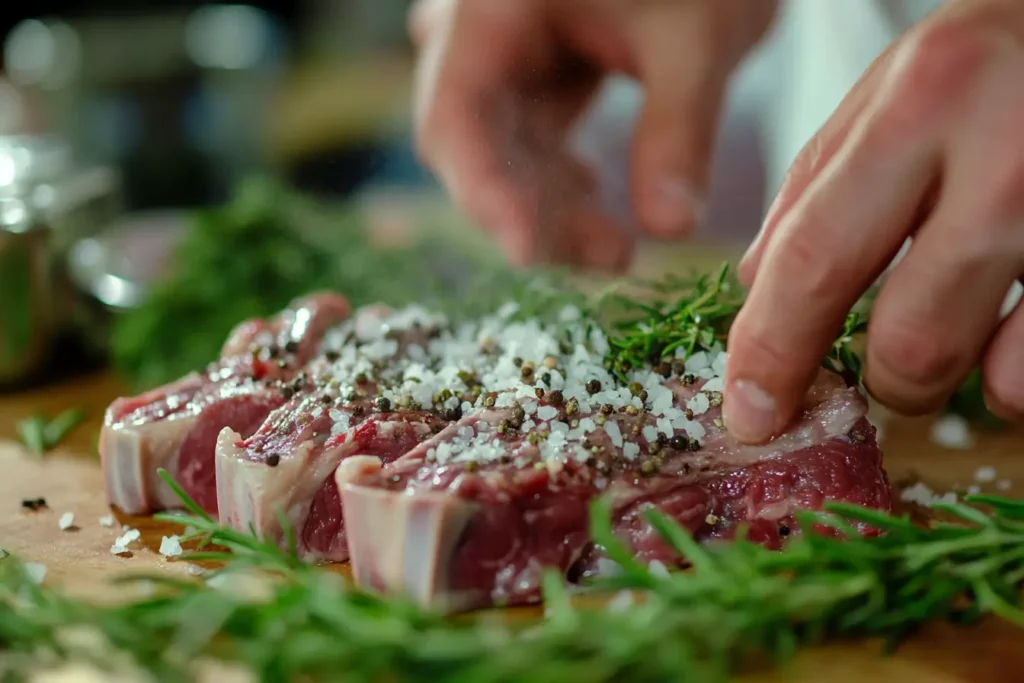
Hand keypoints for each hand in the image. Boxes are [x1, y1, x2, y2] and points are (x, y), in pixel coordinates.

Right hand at [409, 0, 777, 269]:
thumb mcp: (696, 35)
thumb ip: (678, 131)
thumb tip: (669, 229)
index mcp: (490, 9)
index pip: (457, 114)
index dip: (484, 189)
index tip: (527, 250)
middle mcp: (481, 36)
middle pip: (476, 145)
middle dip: (532, 211)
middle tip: (605, 258)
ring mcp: (506, 54)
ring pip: (505, 151)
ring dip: (552, 205)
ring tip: (615, 249)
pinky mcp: (536, 71)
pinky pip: (533, 139)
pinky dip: (564, 180)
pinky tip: (599, 205)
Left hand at [724, 0, 1023, 443]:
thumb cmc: (988, 61)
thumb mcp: (889, 91)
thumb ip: (815, 188)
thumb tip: (756, 289)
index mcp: (918, 108)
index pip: (814, 259)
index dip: (771, 354)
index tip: (750, 415)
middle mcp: (1005, 155)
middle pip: (911, 340)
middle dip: (882, 383)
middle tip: (881, 365)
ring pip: (999, 374)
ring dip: (958, 381)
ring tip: (957, 330)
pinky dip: (1020, 376)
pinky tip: (1013, 334)